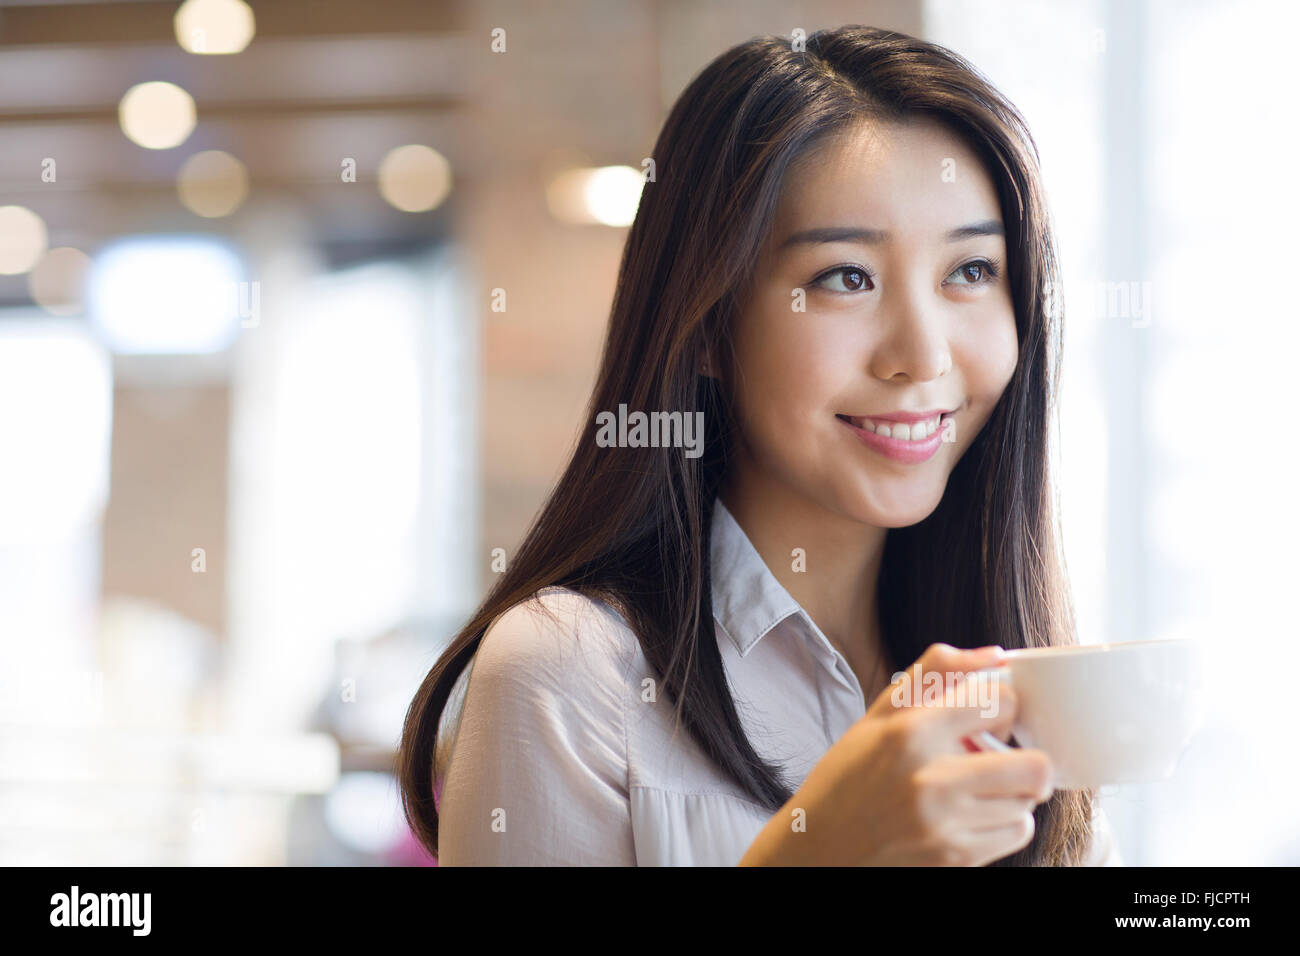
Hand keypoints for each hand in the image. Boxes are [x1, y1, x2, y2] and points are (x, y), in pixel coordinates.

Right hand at [740, 642, 1052, 865]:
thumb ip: (935, 673)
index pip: (1001, 702)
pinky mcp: (955, 858)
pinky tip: (971, 815)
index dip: (1002, 707)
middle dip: (1027, 758)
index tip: (987, 718)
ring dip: (1012, 792)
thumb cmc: (848, 776)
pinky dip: (1004, 823)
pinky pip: (1016, 833)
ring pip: (1027, 801)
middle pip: (1033, 765)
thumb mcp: (878, 714)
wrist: (818, 847)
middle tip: (1003, 758)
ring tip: (977, 789)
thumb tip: (994, 655)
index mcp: (911, 731)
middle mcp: (931, 778)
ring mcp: (945, 823)